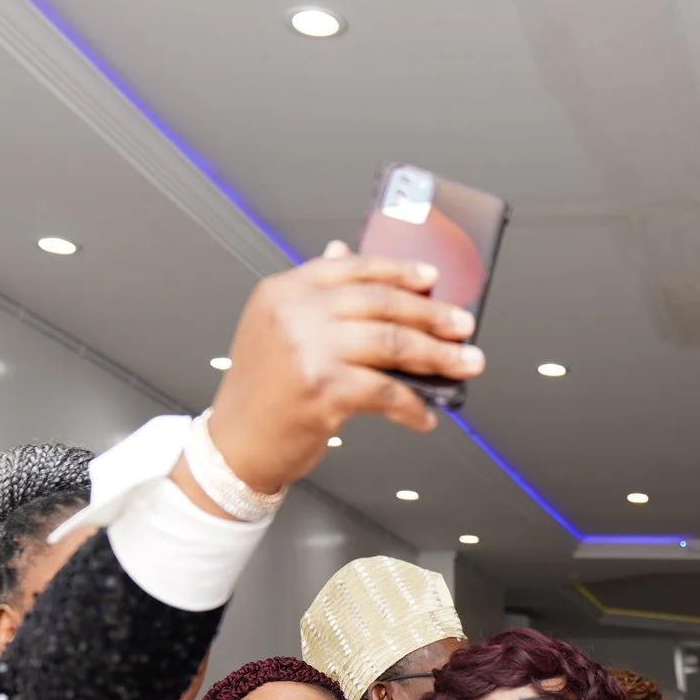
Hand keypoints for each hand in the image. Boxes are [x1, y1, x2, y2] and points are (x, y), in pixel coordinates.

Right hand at [199, 242, 485, 496]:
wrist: (234, 444)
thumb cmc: (261, 392)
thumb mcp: (276, 329)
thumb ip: (314, 295)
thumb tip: (344, 254)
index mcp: (285, 291)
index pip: (353, 269)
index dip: (398, 271)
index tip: (431, 278)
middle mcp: (294, 313)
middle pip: (381, 303)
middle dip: (432, 315)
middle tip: (463, 325)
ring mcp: (308, 349)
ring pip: (392, 343)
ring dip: (438, 356)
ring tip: (465, 364)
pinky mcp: (323, 389)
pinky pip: (386, 391)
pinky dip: (412, 405)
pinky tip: (425, 415)